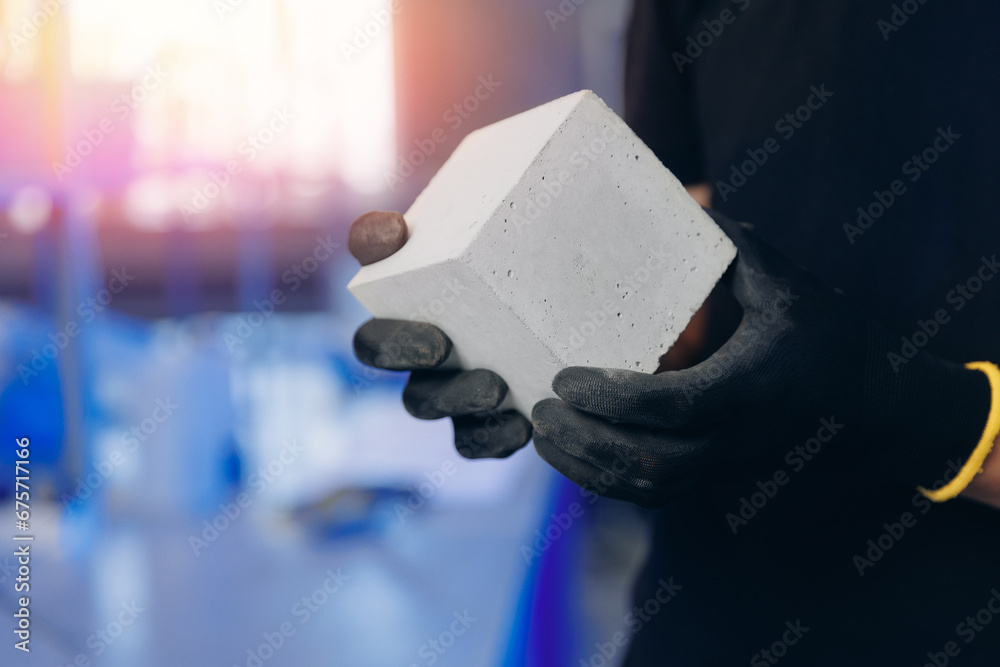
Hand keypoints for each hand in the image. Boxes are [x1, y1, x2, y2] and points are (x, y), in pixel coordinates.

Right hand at [350, 211, 532, 458]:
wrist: (547, 266)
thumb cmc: (480, 244)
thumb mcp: (442, 229)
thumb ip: (396, 231)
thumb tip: (386, 232)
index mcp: (404, 329)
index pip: (375, 347)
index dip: (396, 350)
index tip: (438, 341)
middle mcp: (426, 376)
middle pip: (417, 401)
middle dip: (448, 394)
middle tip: (488, 381)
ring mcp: (460, 405)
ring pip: (455, 428)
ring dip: (476, 415)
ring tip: (505, 392)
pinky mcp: (494, 425)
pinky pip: (487, 445)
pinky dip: (501, 439)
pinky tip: (526, 424)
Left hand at [532, 210, 994, 506]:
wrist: (869, 399)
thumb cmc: (824, 333)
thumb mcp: (785, 282)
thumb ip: (733, 247)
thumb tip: (683, 202)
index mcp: (749, 386)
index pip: (670, 406)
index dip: (610, 398)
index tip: (562, 378)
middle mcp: (735, 437)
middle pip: (648, 461)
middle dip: (586, 440)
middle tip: (540, 410)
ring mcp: (725, 465)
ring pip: (647, 488)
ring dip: (588, 468)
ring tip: (542, 435)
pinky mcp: (717, 477)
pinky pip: (656, 495)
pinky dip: (608, 483)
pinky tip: (574, 456)